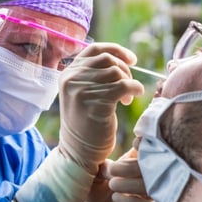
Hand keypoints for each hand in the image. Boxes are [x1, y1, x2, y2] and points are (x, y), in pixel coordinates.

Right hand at [58, 43, 144, 174]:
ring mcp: (81, 90)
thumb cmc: (86, 124)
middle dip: (125, 70)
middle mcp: (71, 79)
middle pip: (108, 60)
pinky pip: (123, 85)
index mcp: (67, 74)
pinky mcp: (94, 103)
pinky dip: (134, 89)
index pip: (95, 49)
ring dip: (129, 82)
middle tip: (129, 86)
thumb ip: (93, 75)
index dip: (116, 50)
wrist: (78, 152)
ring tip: (127, 98)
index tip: (131, 59)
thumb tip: (120, 59)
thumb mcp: (82, 93)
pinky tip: (132, 97)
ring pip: (116, 72)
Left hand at [74, 149, 155, 201]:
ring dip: (129, 184)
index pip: (148, 149)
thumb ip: (104, 165)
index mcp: (134, 162)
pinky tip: (115, 198)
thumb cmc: (94, 191)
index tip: (136, 142)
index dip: (146, 144)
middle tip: (112, 170)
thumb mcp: (94, 174)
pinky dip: (130, 201)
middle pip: (151, 167)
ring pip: (149, 186)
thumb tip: (111, 164)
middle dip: (131, 167)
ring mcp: (146, 196)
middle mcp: (145, 178)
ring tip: (112, 184)